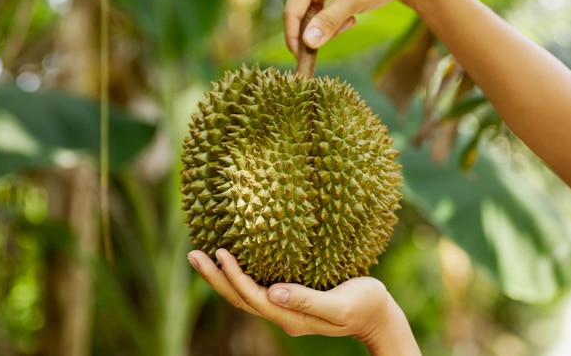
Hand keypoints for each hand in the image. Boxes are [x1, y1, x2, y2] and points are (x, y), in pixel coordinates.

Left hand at [187, 249, 420, 355]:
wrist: (377, 315)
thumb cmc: (363, 304)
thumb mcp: (340, 304)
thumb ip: (308, 300)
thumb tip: (274, 291)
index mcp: (291, 316)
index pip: (253, 298)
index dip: (234, 277)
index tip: (220, 253)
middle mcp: (282, 313)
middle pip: (240, 298)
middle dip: (215, 278)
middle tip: (193, 255)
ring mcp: (284, 307)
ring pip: (244, 294)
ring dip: (221, 277)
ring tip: (200, 256)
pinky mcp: (289, 298)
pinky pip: (256, 288)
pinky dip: (238, 276)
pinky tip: (231, 262)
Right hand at [284, 0, 420, 54]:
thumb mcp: (354, 0)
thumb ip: (329, 21)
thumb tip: (308, 42)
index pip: (292, 12)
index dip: (294, 38)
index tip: (302, 60)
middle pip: (300, 16)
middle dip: (318, 31)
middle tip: (345, 28)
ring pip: (310, 19)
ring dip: (329, 27)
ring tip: (351, 20)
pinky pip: (319, 15)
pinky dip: (333, 22)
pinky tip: (350, 16)